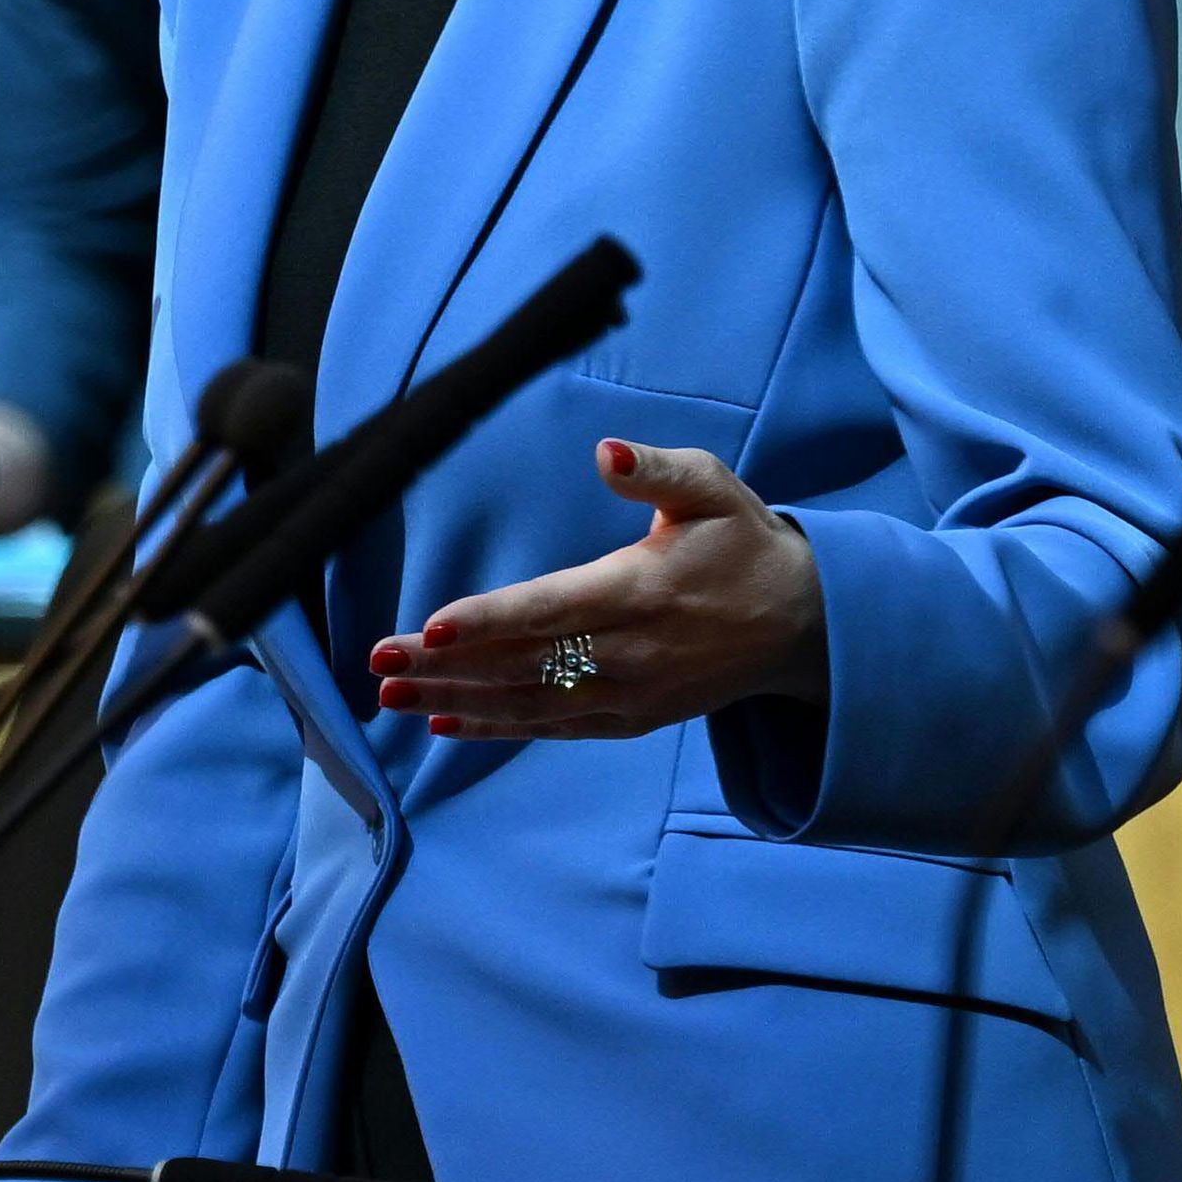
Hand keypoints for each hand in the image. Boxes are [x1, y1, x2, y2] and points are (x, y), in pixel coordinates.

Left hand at [370, 437, 825, 740]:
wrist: (803, 624)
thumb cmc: (744, 543)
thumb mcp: (713, 489)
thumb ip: (656, 470)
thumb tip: (606, 452)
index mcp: (639, 591)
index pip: (549, 609)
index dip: (488, 620)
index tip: (431, 626)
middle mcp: (629, 652)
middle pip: (522, 663)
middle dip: (445, 665)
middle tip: (378, 660)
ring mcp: (629, 693)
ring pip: (528, 703)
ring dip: (455, 701)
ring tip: (390, 695)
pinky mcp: (631, 718)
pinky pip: (552, 728)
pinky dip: (496, 728)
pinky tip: (444, 723)